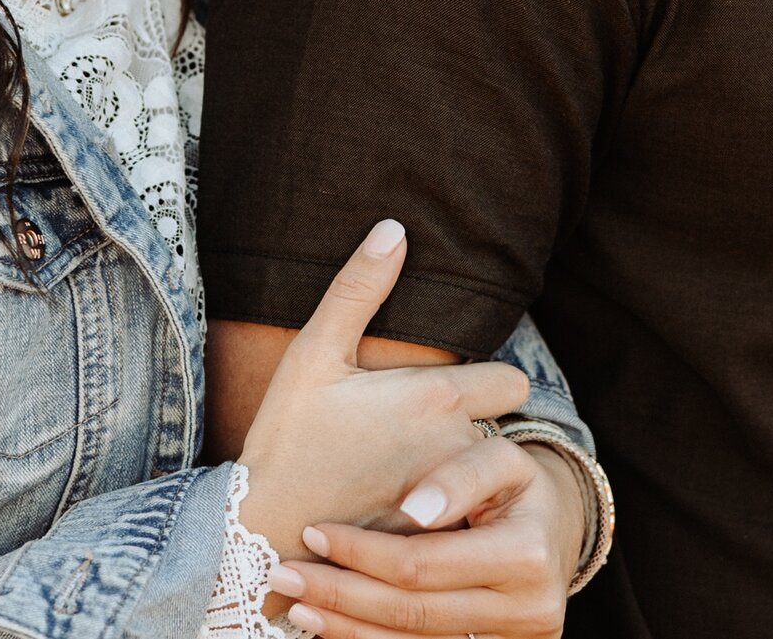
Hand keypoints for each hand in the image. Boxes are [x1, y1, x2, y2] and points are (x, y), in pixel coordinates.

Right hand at [236, 220, 531, 559]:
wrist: (261, 534)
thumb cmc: (287, 438)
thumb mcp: (313, 354)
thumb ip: (358, 288)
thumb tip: (395, 228)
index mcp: (437, 398)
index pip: (511, 382)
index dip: (488, 381)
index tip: (454, 385)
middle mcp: (457, 449)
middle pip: (498, 429)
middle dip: (474, 427)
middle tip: (421, 430)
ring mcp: (450, 502)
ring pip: (480, 477)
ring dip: (458, 471)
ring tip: (402, 469)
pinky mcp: (436, 544)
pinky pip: (461, 519)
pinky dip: (444, 513)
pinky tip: (399, 507)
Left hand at [269, 435, 586, 637]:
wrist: (555, 530)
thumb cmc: (517, 487)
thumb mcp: (503, 458)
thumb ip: (462, 473)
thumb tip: (414, 510)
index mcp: (526, 557)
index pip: (423, 565)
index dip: (362, 554)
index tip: (312, 533)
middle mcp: (525, 611)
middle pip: (412, 613)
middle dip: (341, 596)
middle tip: (285, 575)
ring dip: (347, 629)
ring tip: (297, 607)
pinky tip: (332, 627)